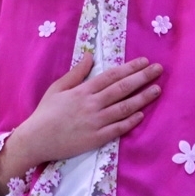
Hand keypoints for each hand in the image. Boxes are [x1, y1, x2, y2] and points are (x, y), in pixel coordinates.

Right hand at [0, 54, 161, 195]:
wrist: (36, 139)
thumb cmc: (46, 113)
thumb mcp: (57, 88)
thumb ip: (76, 73)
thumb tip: (90, 55)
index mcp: (82, 91)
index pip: (111, 76)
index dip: (129, 68)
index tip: (144, 61)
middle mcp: (91, 104)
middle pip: (122, 88)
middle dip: (142, 78)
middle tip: (158, 69)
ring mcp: (95, 122)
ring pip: (124, 108)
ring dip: (142, 98)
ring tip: (157, 89)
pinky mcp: (96, 139)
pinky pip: (117, 129)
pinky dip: (130, 121)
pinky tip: (141, 114)